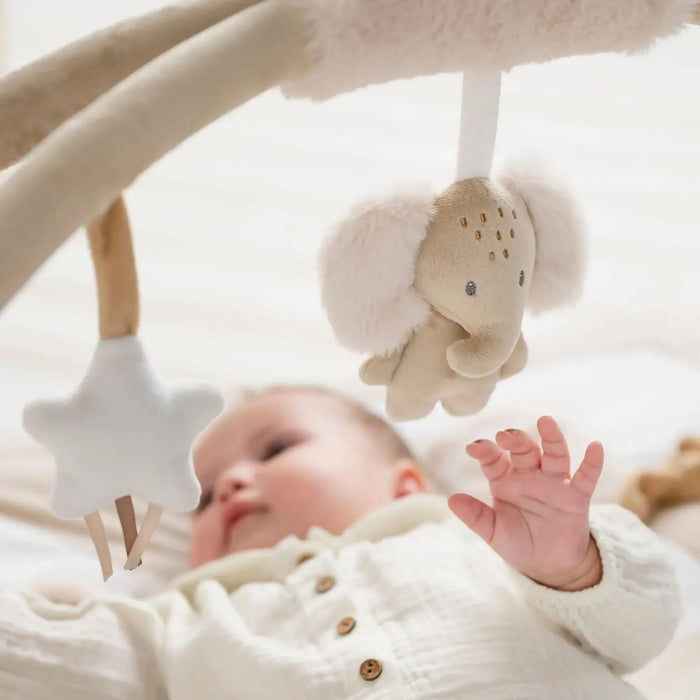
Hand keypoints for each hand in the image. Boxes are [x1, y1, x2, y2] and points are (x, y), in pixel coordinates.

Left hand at [448, 416, 603, 590]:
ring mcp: (554, 483)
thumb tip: (452, 500)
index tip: (474, 448)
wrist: (549, 566)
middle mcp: (529, 475)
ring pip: (554, 455)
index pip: (493, 459)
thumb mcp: (494, 532)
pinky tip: (595, 447)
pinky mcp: (576, 497)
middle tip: (507, 435)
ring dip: (551, 438)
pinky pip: (586, 476)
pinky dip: (592, 462)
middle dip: (516, 440)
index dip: (484, 450)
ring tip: (546, 422)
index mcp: (504, 480)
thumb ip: (476, 517)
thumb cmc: (518, 542)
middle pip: (524, 450)